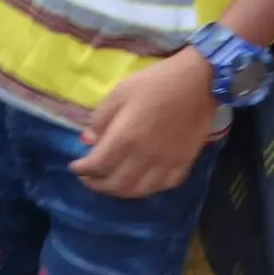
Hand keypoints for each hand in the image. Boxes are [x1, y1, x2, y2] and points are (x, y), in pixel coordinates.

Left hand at [71, 51, 220, 195]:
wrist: (197, 82)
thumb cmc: (154, 83)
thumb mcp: (119, 93)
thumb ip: (100, 119)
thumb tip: (88, 141)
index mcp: (125, 139)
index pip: (97, 166)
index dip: (82, 170)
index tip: (76, 167)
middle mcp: (144, 158)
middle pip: (116, 185)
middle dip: (97, 185)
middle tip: (89, 179)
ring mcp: (166, 164)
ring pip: (138, 191)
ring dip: (120, 192)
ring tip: (111, 183)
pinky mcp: (183, 164)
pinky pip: (163, 186)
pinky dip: (148, 189)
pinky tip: (141, 182)